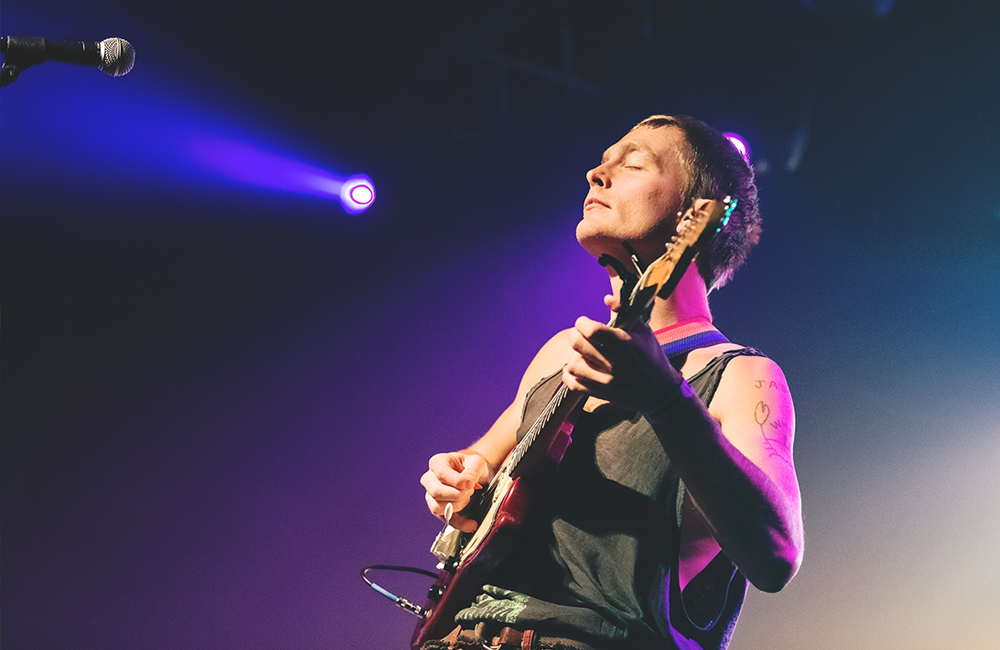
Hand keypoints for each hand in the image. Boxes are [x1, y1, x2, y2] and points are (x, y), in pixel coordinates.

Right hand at [420, 451, 490, 531]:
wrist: (473, 472)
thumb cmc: (471, 465)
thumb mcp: (476, 462)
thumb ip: (472, 471)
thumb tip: (467, 484)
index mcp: (437, 463)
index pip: (440, 473)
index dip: (457, 481)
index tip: (470, 484)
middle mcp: (430, 479)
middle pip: (435, 492)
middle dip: (457, 495)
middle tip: (470, 490)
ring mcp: (432, 495)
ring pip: (437, 507)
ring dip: (457, 505)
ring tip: (468, 497)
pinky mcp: (439, 509)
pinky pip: (446, 520)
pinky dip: (460, 524)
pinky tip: (471, 523)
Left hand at [562, 315, 682, 412]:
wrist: (661, 391)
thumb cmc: (651, 356)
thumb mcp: (643, 330)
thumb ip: (624, 310)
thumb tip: (606, 299)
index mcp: (625, 344)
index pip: (591, 330)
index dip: (582, 322)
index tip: (585, 322)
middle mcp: (615, 363)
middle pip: (577, 344)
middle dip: (575, 334)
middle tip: (580, 334)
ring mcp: (608, 381)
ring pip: (573, 365)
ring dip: (574, 356)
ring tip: (581, 353)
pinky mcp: (602, 394)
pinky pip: (575, 384)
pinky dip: (570, 375)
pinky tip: (577, 368)